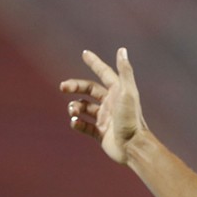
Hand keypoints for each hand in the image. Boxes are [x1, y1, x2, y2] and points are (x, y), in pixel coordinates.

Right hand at [59, 48, 145, 163]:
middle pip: (89, 90)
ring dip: (74, 106)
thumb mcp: (127, 93)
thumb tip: (122, 49)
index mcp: (118, 92)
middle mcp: (112, 104)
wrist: (133, 148)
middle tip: (63, 87)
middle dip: (75, 86)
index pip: (104, 73)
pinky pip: (84, 126)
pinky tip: (75, 123)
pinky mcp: (101, 133)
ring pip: (84, 107)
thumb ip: (124, 71)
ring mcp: (105, 119)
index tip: (85, 53)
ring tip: (73, 111)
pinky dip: (77, 123)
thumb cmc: (131, 119)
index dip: (95, 63)